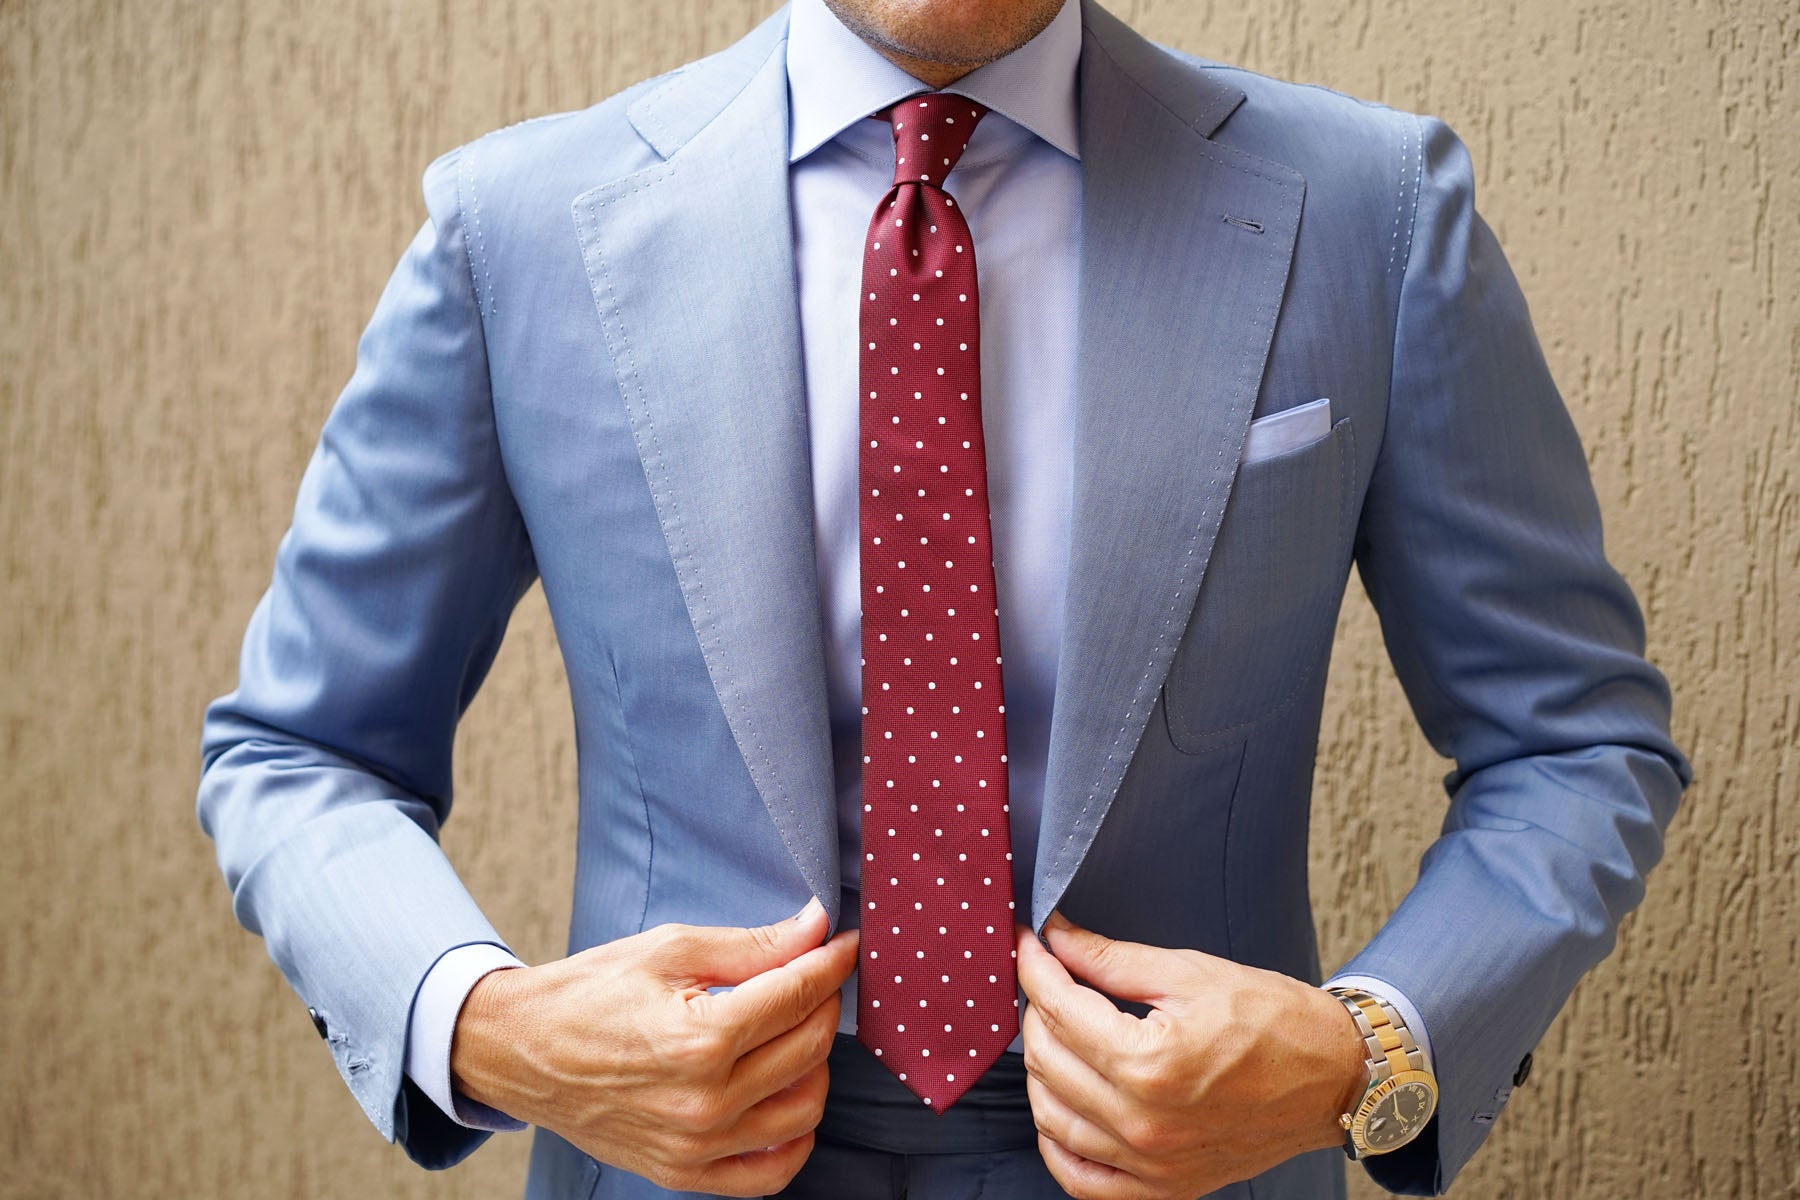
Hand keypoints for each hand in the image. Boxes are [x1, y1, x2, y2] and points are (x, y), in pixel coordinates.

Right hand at [450, 897, 857, 1196]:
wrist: (521, 1051)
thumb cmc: (590, 993)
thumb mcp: (670, 950)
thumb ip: (752, 945)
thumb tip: (815, 928)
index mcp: (700, 1040)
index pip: (797, 997)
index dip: (832, 963)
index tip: (846, 944)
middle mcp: (704, 1102)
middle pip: (810, 1049)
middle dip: (823, 1004)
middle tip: (811, 978)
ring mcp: (696, 1147)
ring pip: (804, 1109)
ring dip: (815, 1065)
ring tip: (792, 1032)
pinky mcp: (683, 1174)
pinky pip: (771, 1174)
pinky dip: (795, 1139)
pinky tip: (784, 1097)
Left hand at [1014, 912, 1366, 1199]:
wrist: (1334, 1077)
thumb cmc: (1274, 1020)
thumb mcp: (1191, 973)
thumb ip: (1112, 960)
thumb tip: (1056, 938)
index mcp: (1150, 1063)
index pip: (1060, 1009)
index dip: (1035, 966)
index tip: (1029, 941)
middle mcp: (1144, 1122)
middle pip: (1048, 1061)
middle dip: (1036, 1010)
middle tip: (1047, 978)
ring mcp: (1151, 1163)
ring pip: (1051, 1118)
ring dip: (1041, 1069)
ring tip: (1055, 1031)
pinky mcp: (1163, 1187)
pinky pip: (1080, 1179)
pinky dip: (1056, 1143)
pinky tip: (1060, 1106)